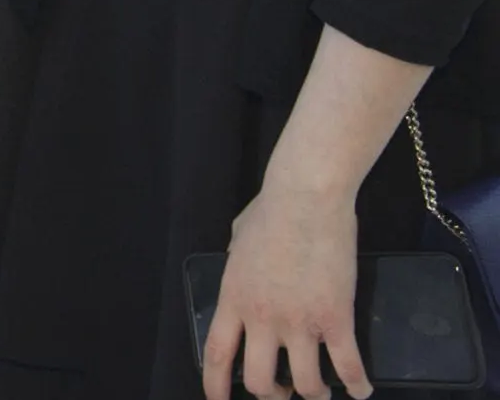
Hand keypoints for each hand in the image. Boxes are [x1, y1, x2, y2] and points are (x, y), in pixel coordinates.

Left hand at [202, 184, 367, 399]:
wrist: (306, 196)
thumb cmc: (271, 210)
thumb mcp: (238, 239)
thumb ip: (236, 261)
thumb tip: (237, 261)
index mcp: (234, 298)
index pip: (217, 354)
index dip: (215, 386)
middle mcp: (262, 317)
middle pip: (259, 380)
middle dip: (271, 395)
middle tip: (283, 393)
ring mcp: (299, 321)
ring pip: (305, 383)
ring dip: (314, 394)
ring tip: (321, 392)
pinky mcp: (335, 318)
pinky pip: (348, 367)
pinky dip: (357, 385)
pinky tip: (361, 390)